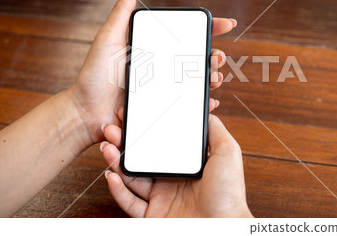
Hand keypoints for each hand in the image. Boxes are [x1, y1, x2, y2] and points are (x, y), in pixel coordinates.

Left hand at [68, 0, 235, 144]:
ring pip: (197, 81)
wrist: (86, 112)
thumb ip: (121, 13)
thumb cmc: (94, 75)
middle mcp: (162, 66)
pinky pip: (189, 105)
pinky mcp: (163, 108)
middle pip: (197, 58)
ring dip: (212, 79)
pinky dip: (204, 103)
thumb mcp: (108, 39)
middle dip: (214, 57)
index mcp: (153, 48)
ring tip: (215, 79)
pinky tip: (211, 102)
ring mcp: (164, 88)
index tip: (227, 24)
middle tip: (216, 58)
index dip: (209, 28)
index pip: (186, 35)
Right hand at [101, 111, 252, 217]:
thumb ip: (215, 130)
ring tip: (107, 147)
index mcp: (185, 165)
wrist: (225, 226)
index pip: (159, 144)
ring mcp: (161, 198)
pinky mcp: (153, 216)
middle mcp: (171, 180)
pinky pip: (129, 202)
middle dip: (125, 143)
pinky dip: (117, 190)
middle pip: (141, 159)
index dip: (144, 131)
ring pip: (131, 178)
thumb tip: (204, 112)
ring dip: (117, 162)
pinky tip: (112, 175)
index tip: (132, 117)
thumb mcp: (227, 152)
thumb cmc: (230, 192)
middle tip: (112, 129)